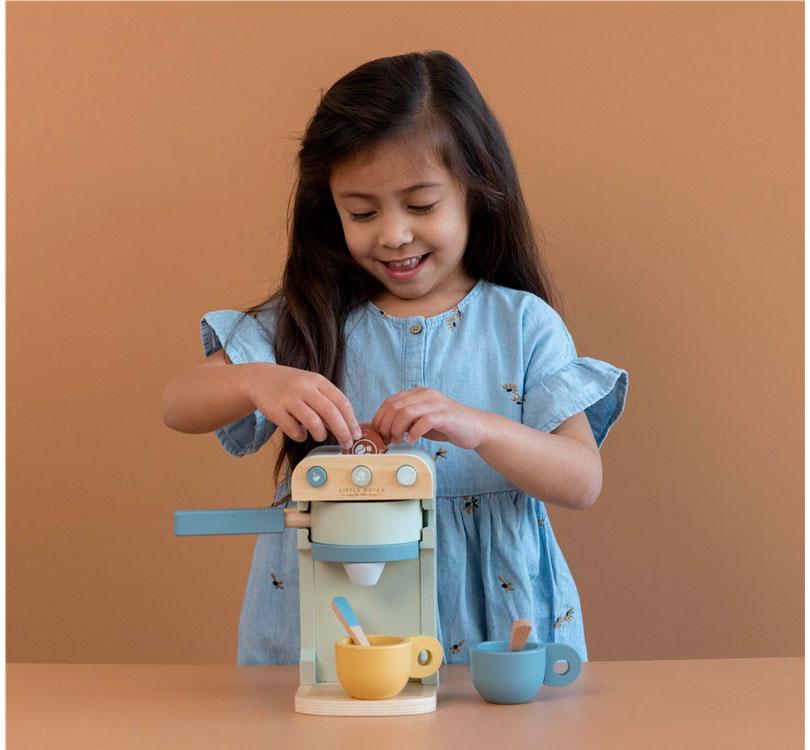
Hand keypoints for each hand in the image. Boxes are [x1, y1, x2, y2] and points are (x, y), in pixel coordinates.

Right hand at [245, 364, 361, 449]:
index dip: (351, 420)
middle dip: (342, 431)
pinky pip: (293, 429)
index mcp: (318, 381)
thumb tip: (346, 426)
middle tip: (347, 444)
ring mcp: (290, 398)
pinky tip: (301, 434)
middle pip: (331, 413)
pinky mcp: (276, 410)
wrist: (260, 379)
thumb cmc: (292, 387)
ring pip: (313, 422)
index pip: (341, 401)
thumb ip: (328, 402)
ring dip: (321, 434)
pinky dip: (300, 436)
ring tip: (320, 436)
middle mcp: (305, 388)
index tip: (357, 434)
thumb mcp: (312, 386)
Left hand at [371, 387, 487, 449]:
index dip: (379, 418)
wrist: (474, 427)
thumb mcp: (420, 420)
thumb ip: (404, 421)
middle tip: (387, 440)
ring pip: (406, 412)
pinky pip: (424, 421)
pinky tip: (412, 440)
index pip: (390, 401)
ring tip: (399, 441)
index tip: (377, 433)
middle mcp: (426, 394)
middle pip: (395, 407)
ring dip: (397, 429)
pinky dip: (414, 433)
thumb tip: (380, 429)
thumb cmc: (445, 425)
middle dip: (386, 425)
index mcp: (417, 393)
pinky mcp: (446, 415)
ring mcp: (436, 403)